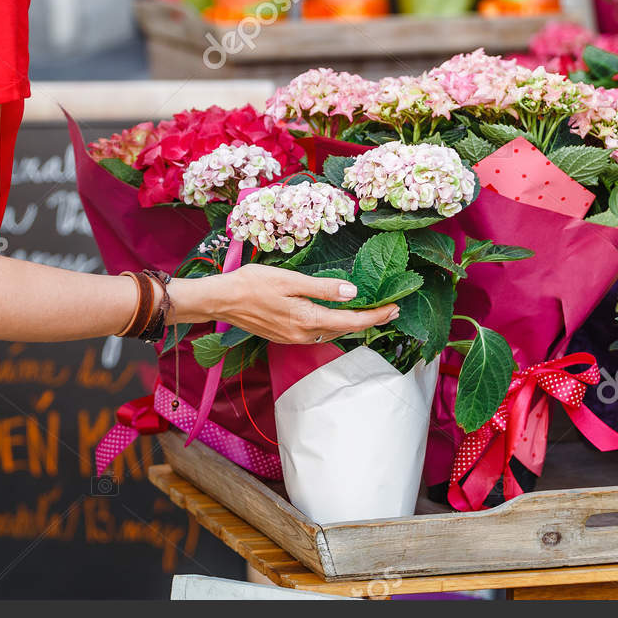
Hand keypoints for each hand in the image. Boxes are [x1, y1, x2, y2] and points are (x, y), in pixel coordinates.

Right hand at [168, 263, 398, 344]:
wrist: (221, 301)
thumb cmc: (252, 284)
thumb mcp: (290, 280)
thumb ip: (322, 288)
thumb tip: (353, 293)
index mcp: (308, 319)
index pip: (352, 320)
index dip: (376, 315)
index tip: (396, 308)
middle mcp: (304, 334)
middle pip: (345, 329)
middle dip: (370, 320)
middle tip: (392, 308)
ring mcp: (294, 337)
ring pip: (332, 332)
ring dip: (353, 323)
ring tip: (372, 312)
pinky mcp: (286, 336)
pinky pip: (318, 332)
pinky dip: (335, 324)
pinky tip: (339, 315)